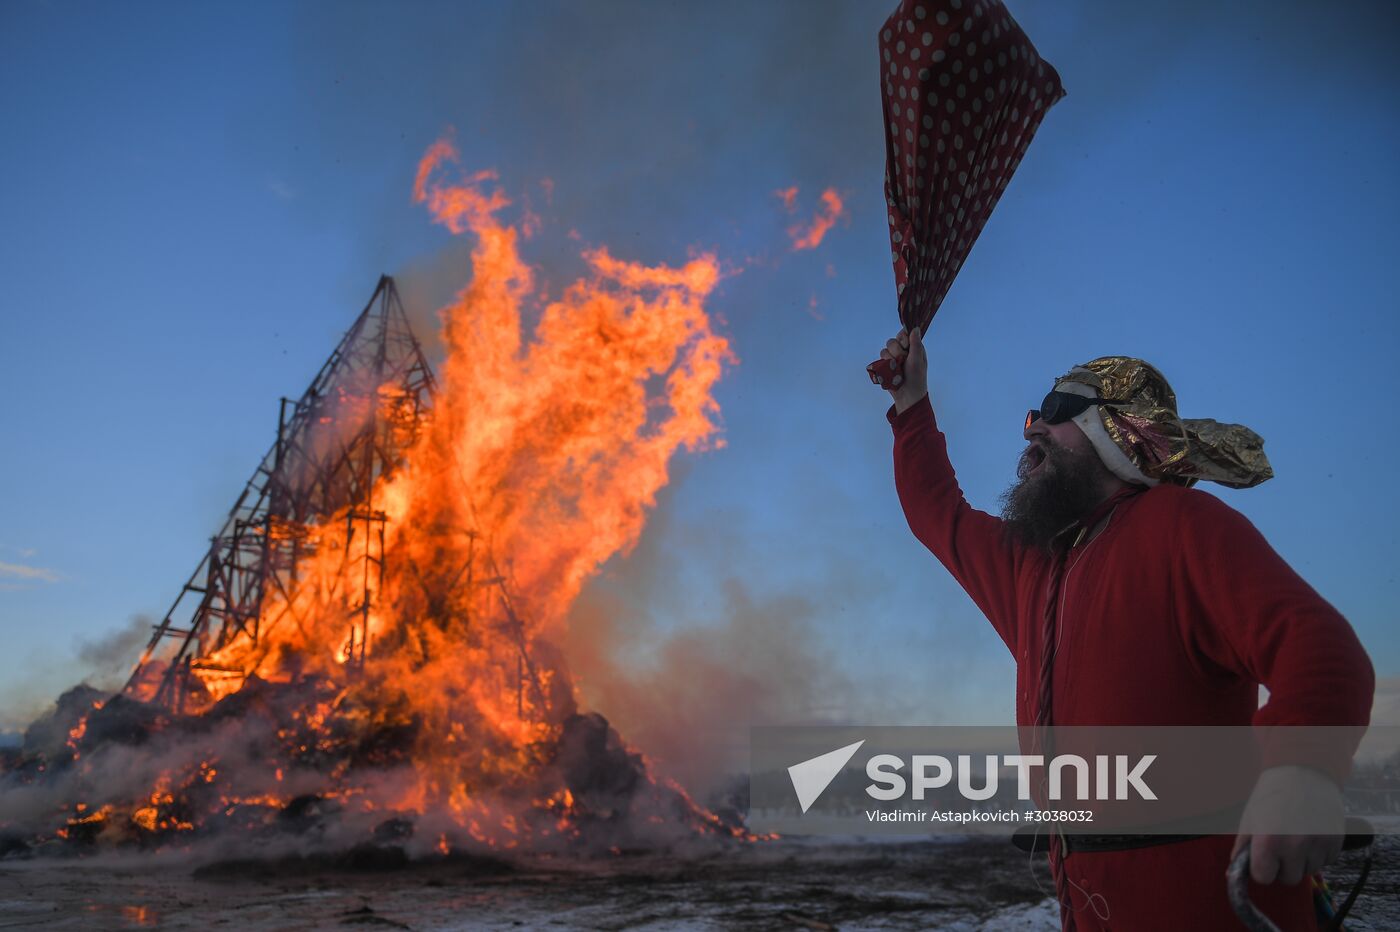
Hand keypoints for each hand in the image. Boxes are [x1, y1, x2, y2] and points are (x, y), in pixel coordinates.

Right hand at [881, 326, 927, 413]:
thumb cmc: (916, 378)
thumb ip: (915, 344)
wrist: (907, 395)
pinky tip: (891, 372)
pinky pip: (880, 359)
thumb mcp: (917, 360)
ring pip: (885, 350)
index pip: (903, 334)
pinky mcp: (886, 366)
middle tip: (903, 361)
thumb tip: (915, 328)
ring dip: (890, 360)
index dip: (902, 339)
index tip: (905, 346)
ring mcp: (893, 358)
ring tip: (897, 369)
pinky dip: (884, 365)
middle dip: (896, 352)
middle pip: (892, 341)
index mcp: (913, 348)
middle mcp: (903, 351)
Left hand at [1230, 765, 1344, 884]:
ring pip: (1308, 872)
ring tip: (1296, 834)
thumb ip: (1241, 850)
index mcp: (1268, 841)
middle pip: (1288, 879)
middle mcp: (1295, 847)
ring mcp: (1318, 845)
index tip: (1263, 855)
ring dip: (1301, 860)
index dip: (1261, 867)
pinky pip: (1326, 862)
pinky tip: (1311, 832)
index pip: (1263, 878)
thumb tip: (1232, 876)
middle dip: (1282, 866)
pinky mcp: (1336, 842)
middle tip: (1280, 844)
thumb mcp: (1249, 819)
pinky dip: (1318, 853)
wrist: (1303, 770)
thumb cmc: (1271, 795)